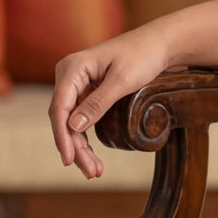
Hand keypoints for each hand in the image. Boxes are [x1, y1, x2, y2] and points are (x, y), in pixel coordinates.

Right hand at [50, 28, 169, 179]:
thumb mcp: (122, 81)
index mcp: (72, 68)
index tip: (69, 159)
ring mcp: (76, 85)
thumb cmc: (142, 56)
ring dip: (81, 148)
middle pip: (64, 118)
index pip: (59, 107)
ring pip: (72, 123)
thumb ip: (98, 103)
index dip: (62, 136)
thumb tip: (74, 127)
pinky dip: (87, 139)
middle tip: (91, 172)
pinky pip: (81, 119)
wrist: (157, 45)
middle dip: (75, 147)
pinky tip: (93, 158)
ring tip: (94, 171)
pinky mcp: (86, 93)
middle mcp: (68, 76)